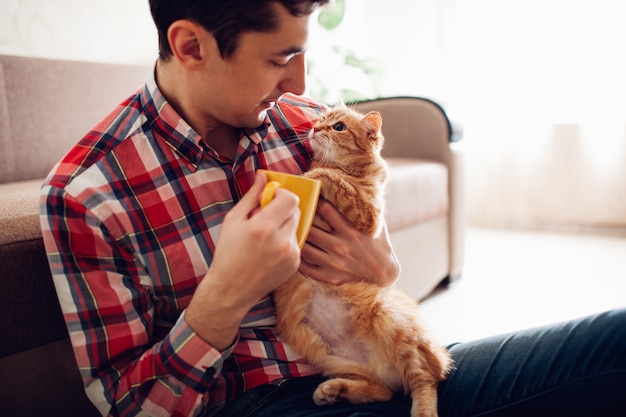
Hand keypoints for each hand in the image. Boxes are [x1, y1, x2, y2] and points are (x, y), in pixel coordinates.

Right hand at [186, 172, 300, 348]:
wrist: (232, 289)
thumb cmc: (228, 252)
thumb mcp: (233, 220)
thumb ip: (251, 196)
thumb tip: (263, 176)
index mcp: (263, 227)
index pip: (290, 199)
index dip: (282, 194)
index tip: (272, 198)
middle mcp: (281, 241)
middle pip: (296, 211)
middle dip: (283, 209)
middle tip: (266, 217)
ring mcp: (291, 254)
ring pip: (297, 226)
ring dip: (284, 225)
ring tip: (266, 236)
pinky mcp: (295, 264)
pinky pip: (296, 242)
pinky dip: (285, 241)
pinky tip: (269, 250)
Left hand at [299, 200, 399, 286]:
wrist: (384, 275)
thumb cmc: (379, 246)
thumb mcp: (376, 225)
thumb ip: (367, 209)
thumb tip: (361, 188)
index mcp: (351, 231)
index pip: (326, 210)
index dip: (315, 202)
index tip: (308, 198)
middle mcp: (341, 247)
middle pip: (310, 230)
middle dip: (301, 222)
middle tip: (293, 216)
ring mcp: (334, 264)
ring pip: (305, 249)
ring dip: (298, 240)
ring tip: (292, 233)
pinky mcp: (329, 277)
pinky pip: (306, 268)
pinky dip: (298, 259)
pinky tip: (296, 251)